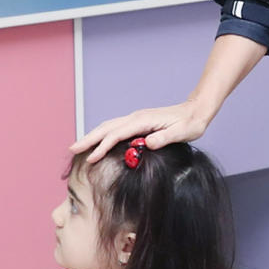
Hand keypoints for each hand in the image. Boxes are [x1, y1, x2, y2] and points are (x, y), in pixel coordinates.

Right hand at [73, 102, 206, 164]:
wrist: (196, 111)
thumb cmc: (190, 123)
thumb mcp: (181, 133)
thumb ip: (164, 138)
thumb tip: (147, 143)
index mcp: (143, 121)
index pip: (117, 134)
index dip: (102, 146)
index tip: (90, 158)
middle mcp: (136, 118)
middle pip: (106, 128)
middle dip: (88, 138)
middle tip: (72, 150)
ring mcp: (136, 119)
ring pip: (108, 127)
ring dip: (93, 136)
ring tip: (79, 146)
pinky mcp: (138, 123)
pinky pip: (115, 128)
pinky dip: (103, 134)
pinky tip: (99, 142)